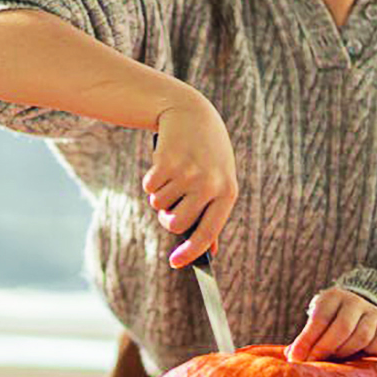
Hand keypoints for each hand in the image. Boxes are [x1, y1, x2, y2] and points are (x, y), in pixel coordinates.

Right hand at [143, 99, 236, 267]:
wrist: (190, 113)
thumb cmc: (207, 154)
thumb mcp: (219, 181)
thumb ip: (213, 215)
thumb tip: (208, 251)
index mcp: (227, 192)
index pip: (207, 233)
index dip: (190, 252)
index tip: (175, 263)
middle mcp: (209, 184)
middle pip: (176, 224)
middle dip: (167, 219)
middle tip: (168, 208)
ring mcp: (187, 173)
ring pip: (159, 205)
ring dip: (160, 195)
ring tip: (172, 174)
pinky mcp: (166, 162)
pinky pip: (149, 188)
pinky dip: (151, 181)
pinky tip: (163, 164)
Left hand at [285, 289, 376, 361]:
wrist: (365, 313)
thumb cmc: (332, 324)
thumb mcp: (318, 323)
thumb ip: (306, 338)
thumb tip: (291, 356)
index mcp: (333, 297)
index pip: (320, 318)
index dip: (307, 340)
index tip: (296, 358)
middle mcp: (356, 302)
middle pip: (342, 328)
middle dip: (324, 349)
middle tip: (313, 365)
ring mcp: (374, 314)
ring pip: (360, 337)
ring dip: (344, 354)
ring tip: (332, 364)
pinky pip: (376, 345)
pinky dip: (364, 355)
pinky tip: (355, 359)